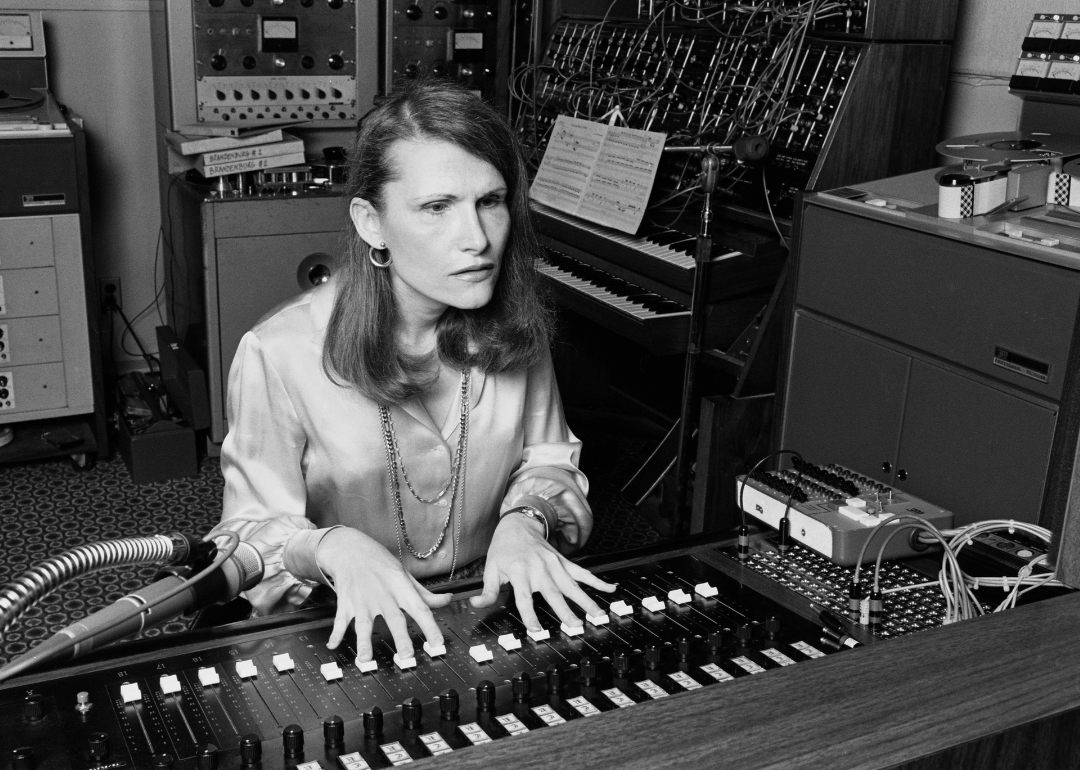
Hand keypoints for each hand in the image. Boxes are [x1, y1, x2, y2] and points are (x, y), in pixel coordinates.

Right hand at [318, 527, 451, 664]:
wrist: (351, 549)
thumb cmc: (380, 563)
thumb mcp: (404, 575)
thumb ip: (424, 594)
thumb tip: (447, 600)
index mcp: (401, 588)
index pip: (420, 608)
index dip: (430, 626)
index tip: (438, 643)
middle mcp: (384, 595)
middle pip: (394, 618)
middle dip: (401, 638)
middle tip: (406, 656)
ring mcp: (363, 600)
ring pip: (364, 623)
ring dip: (364, 642)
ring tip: (365, 659)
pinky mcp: (346, 603)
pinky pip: (340, 621)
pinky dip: (335, 633)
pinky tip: (333, 645)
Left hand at [470, 513, 615, 630]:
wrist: (518, 524)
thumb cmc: (504, 548)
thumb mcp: (490, 568)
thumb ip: (487, 590)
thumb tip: (477, 605)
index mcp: (519, 571)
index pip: (524, 598)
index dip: (530, 615)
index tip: (536, 630)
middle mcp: (539, 568)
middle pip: (553, 592)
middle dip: (566, 610)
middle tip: (576, 626)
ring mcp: (554, 564)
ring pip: (572, 585)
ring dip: (586, 600)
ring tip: (598, 615)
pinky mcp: (564, 561)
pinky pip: (582, 572)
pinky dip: (597, 581)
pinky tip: (610, 588)